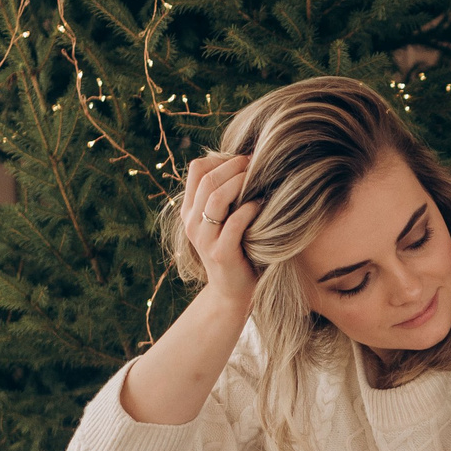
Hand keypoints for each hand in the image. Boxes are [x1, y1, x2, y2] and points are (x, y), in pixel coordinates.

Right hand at [178, 152, 261, 306]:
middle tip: (257, 163)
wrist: (232, 291)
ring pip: (216, 197)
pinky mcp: (221, 252)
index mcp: (190, 210)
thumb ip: (224, 197)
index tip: (244, 158)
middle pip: (208, 179)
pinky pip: (234, 223)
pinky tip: (261, 205)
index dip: (221, 158)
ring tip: (260, 179)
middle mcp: (192, 222)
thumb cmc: (236, 249)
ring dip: (241, 183)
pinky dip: (250, 209)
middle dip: (235, 166)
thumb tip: (243, 162)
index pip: (197, 170)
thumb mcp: (223, 220)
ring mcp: (204, 238)